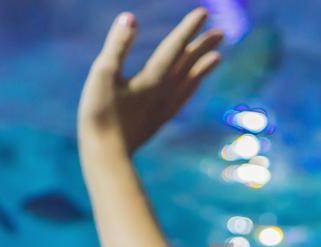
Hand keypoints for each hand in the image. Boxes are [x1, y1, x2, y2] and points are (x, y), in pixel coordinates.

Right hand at [79, 8, 223, 152]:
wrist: (106, 157)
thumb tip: (129, 18)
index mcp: (152, 78)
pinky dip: (192, 87)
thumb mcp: (102, 75)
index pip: (174, 47)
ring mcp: (164, 108)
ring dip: (203, 66)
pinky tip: (193, 86)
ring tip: (218, 56)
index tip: (204, 12)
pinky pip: (182, 99)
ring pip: (189, 82)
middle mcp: (164, 92)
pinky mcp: (159, 121)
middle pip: (187, 64)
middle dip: (202, 45)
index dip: (188, 28)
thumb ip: (117, 45)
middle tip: (221, 31)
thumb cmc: (100, 115)